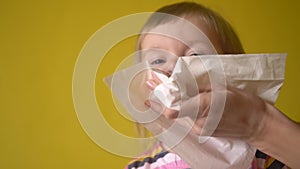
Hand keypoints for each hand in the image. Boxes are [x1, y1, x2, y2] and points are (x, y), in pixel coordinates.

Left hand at [146, 81, 267, 141]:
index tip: (150, 84)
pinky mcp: (202, 132)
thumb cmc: (243, 103)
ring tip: (180, 89)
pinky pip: (189, 118)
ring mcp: (199, 129)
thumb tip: (178, 82)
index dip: (159, 95)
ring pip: (181, 112)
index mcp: (203, 107)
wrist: (256, 123)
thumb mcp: (221, 88)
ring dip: (178, 101)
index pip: (172, 106)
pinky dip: (187, 108)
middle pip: (174, 108)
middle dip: (167, 95)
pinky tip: (193, 100)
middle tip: (160, 81)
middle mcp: (198, 122)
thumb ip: (198, 87)